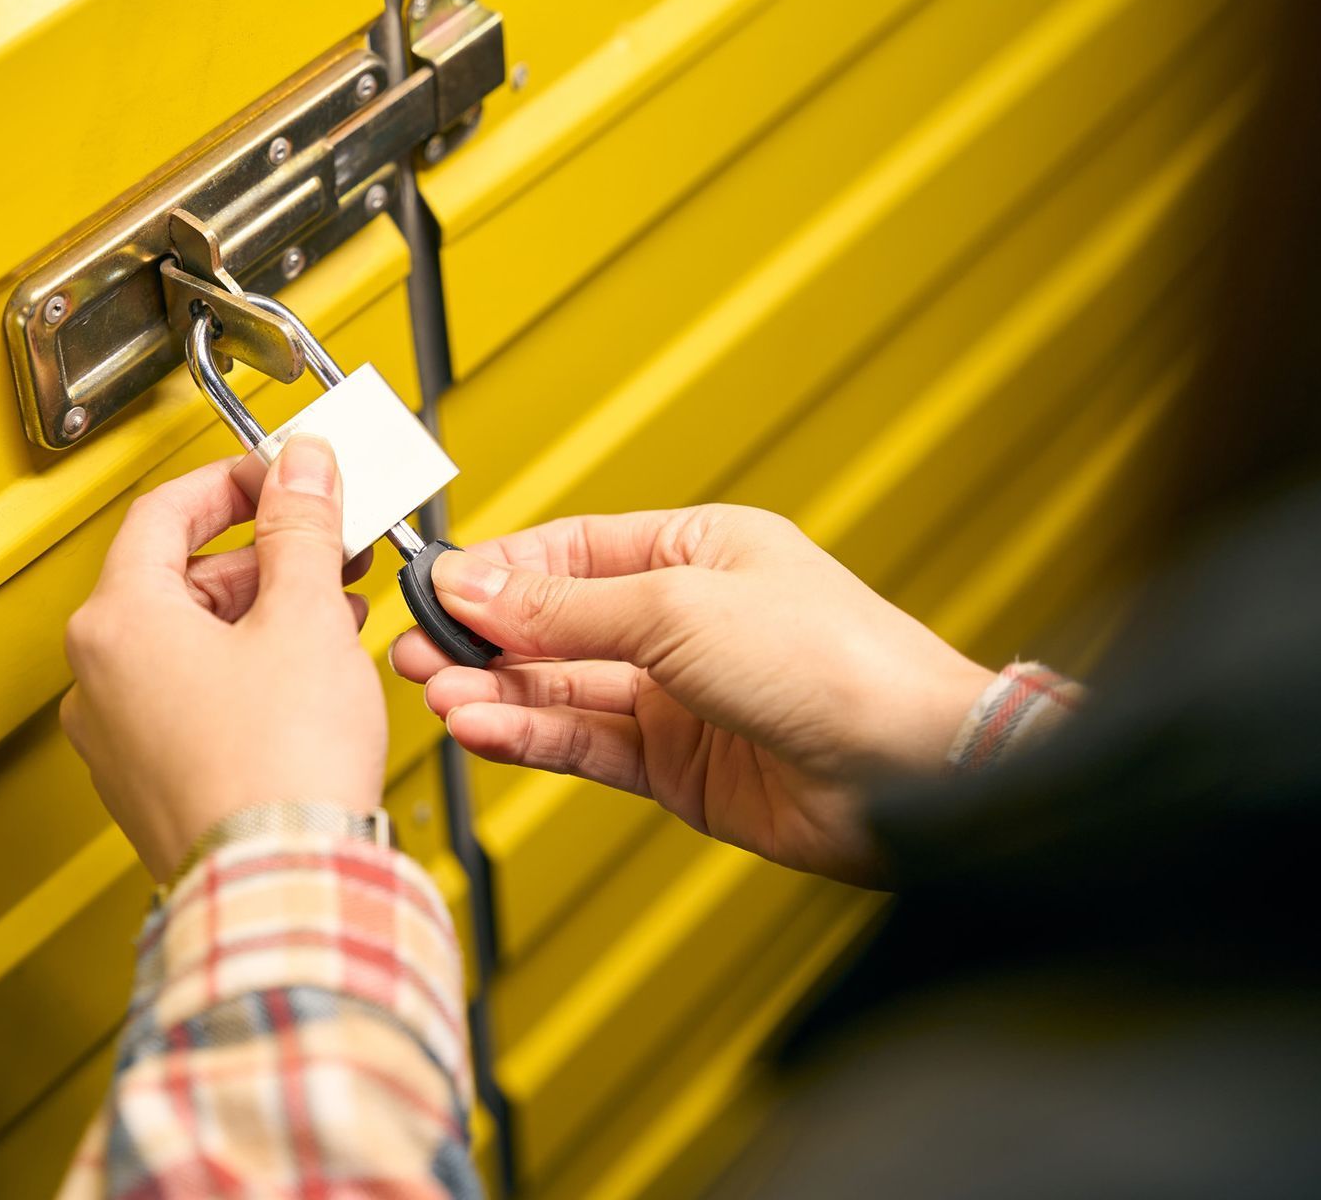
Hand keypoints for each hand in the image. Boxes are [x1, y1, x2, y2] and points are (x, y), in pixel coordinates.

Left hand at [61, 438, 386, 879]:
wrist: (283, 888)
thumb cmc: (280, 769)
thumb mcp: (304, 617)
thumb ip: (300, 527)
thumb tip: (300, 466)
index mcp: (116, 623)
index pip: (164, 511)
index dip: (236, 482)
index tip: (286, 479)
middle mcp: (98, 679)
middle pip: (178, 579)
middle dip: (264, 557)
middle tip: (328, 549)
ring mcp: (118, 739)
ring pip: (188, 643)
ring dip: (263, 616)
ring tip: (334, 614)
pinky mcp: (151, 785)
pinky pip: (192, 701)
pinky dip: (248, 673)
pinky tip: (308, 679)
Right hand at [390, 506, 993, 886]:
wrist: (908, 770)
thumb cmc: (835, 661)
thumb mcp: (677, 608)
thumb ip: (565, 605)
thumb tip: (474, 580)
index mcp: (697, 550)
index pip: (569, 551)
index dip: (499, 570)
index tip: (434, 587)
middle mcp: (683, 621)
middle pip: (555, 624)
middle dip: (482, 637)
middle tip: (413, 648)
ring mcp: (678, 696)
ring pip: (561, 689)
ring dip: (496, 691)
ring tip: (437, 693)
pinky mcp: (676, 767)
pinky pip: (584, 743)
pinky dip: (531, 736)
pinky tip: (484, 728)